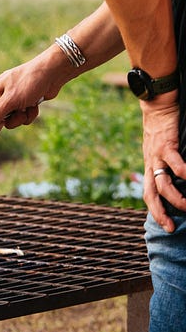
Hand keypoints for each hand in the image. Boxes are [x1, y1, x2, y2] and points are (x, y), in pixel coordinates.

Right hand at [0, 57, 60, 138]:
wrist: (54, 72)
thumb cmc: (30, 81)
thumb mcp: (11, 100)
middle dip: (0, 124)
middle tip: (6, 121)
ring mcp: (11, 102)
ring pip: (8, 122)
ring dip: (18, 119)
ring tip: (26, 107)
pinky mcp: (23, 105)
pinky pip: (21, 119)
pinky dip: (28, 115)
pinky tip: (35, 105)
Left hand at [141, 93, 185, 230]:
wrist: (157, 104)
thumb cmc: (163, 127)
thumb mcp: (161, 149)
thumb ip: (167, 164)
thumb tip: (179, 179)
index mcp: (149, 166)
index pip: (148, 193)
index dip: (155, 210)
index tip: (165, 224)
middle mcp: (150, 163)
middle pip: (150, 194)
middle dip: (159, 212)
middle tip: (170, 228)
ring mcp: (157, 155)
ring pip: (163, 183)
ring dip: (176, 198)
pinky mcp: (166, 145)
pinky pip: (176, 164)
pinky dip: (185, 174)